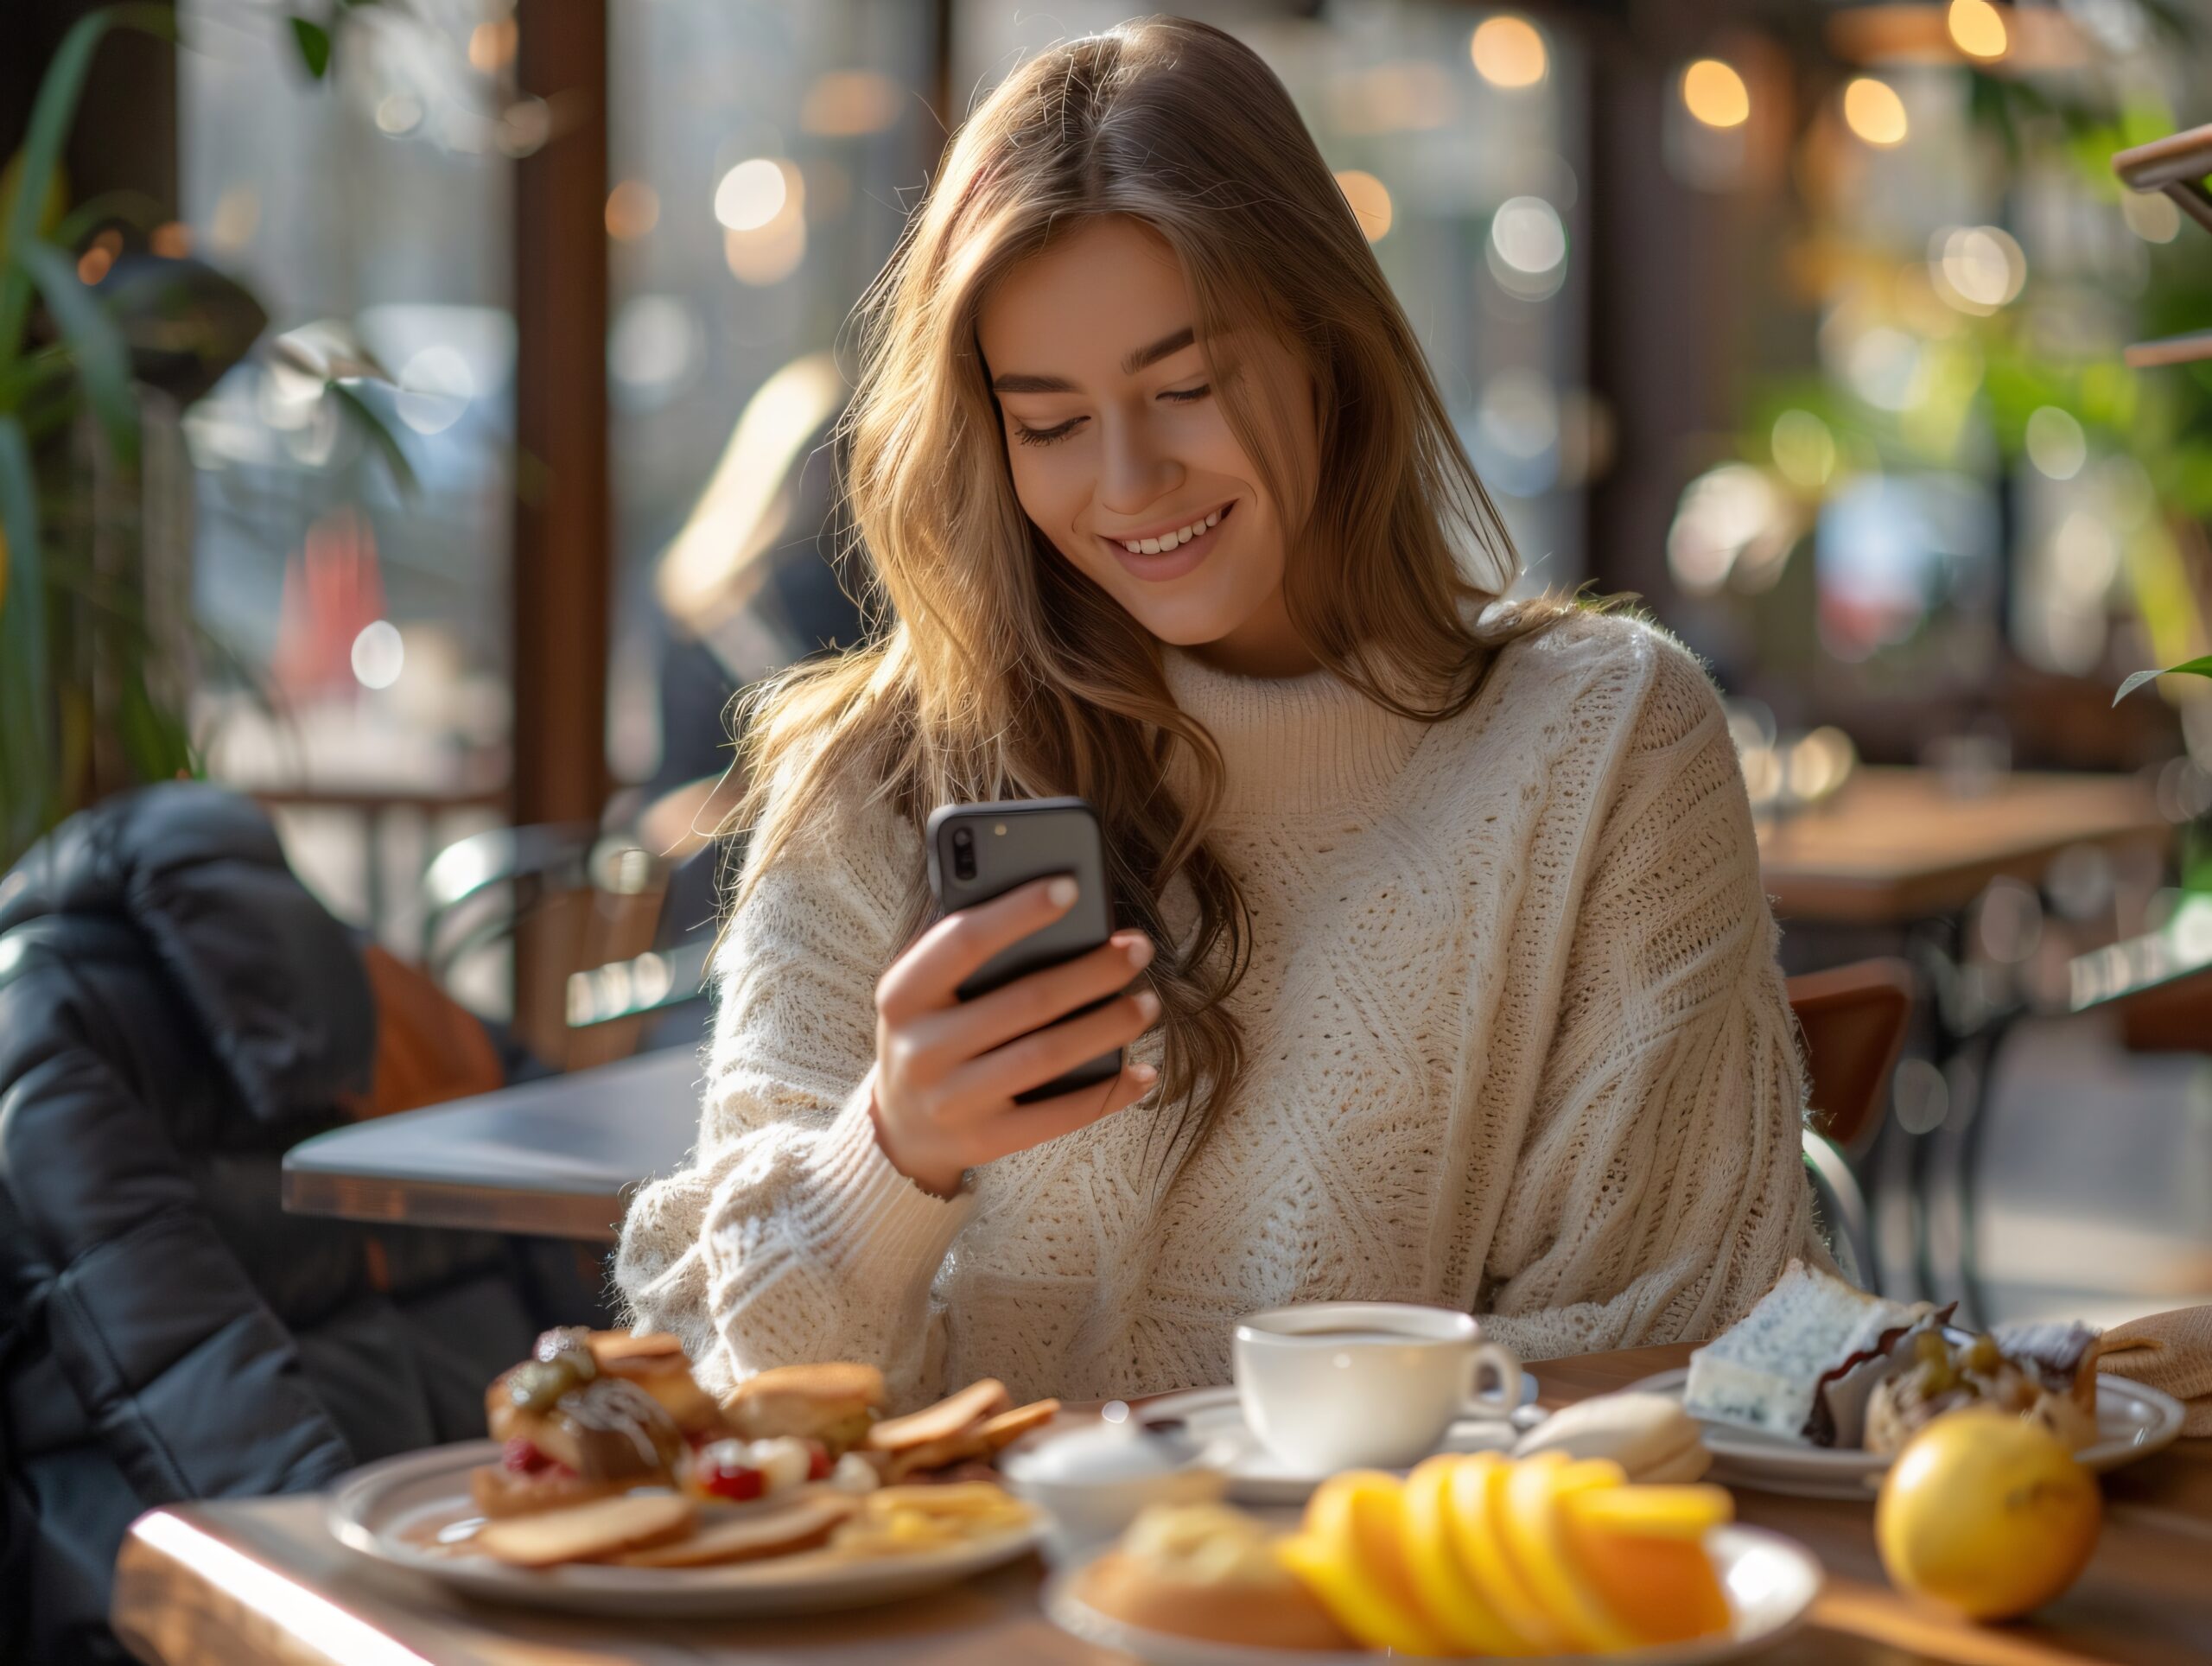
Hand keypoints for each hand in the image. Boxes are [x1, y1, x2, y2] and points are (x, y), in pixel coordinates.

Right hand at [870, 875, 1159, 1196]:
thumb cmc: (929, 1034)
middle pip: (1025, 1000)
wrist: (899, 1130)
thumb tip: (1055, 907)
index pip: (963, 941)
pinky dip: (1109, 1092)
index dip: (1018, 911)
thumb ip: (964, 953)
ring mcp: (952, 1100)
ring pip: (1048, 1054)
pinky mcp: (984, 1140)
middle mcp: (921, 1049)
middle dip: (1093, 970)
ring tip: (1148, 1003)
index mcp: (902, 995)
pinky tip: (1145, 1071)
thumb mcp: (923, 992)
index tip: (1071, 886)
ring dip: (1109, 1025)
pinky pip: (1059, 1116)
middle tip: (1139, 949)